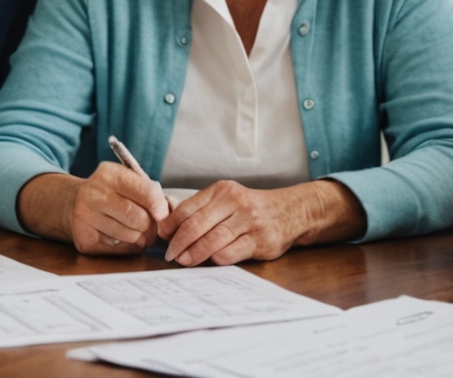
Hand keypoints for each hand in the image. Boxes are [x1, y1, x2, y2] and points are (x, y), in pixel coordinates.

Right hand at [69, 162, 169, 255]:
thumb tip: (169, 216)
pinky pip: (120, 250)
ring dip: (140, 237)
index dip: (161, 208)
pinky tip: (122, 237)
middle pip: (139, 219)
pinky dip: (128, 247)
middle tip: (151, 226)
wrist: (73, 203)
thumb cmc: (111, 193)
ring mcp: (86, 218)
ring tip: (135, 230)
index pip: (148, 193)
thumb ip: (150, 193)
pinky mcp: (84, 240)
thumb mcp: (127, 181)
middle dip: (151, 226)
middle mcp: (94, 195)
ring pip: (131, 236)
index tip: (163, 215)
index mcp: (109, 174)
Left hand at [157, 180, 304, 265]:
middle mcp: (235, 203)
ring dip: (193, 254)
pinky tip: (208, 262)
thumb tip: (167, 224)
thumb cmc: (251, 208)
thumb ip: (201, 209)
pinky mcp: (258, 241)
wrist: (290, 211)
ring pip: (211, 241)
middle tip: (169, 254)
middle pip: (196, 225)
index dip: (171, 224)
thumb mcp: (227, 199)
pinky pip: (228, 254)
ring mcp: (248, 222)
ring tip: (184, 261)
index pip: (188, 208)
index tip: (163, 236)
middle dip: (178, 242)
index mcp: (222, 190)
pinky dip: (214, 260)